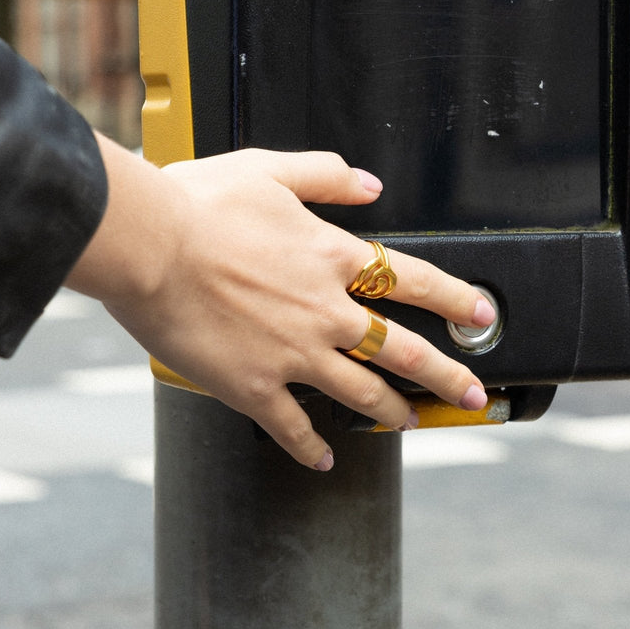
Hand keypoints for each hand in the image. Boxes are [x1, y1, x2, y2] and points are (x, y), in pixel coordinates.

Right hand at [67, 139, 495, 470]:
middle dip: (446, 374)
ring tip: (411, 423)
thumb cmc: (199, 204)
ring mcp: (294, 354)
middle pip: (404, 350)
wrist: (147, 246)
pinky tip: (323, 459)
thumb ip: (327, 174)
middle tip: (472, 394)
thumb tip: (371, 184)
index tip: (482, 315)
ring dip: (392, 411)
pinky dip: (310, 447)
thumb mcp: (269, 169)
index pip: (415, 282)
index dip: (456, 299)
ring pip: (361, 393)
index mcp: (332, 258)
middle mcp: (325, 311)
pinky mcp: (254, 386)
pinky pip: (292, 427)